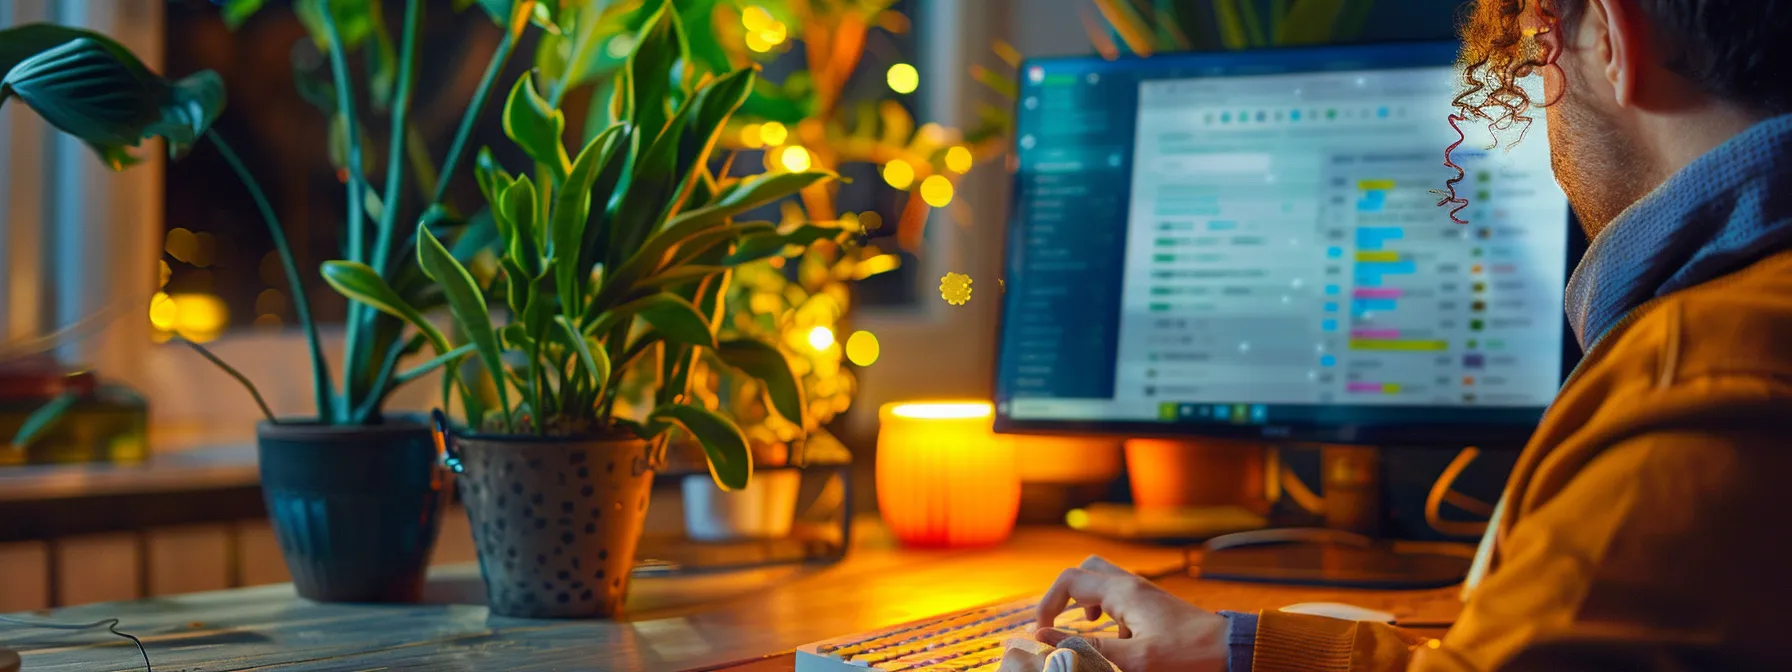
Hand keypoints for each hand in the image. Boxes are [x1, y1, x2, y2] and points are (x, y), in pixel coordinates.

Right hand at [1034, 556, 1228, 671]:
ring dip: (1085, 603)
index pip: (1068, 581)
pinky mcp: (1153, 606)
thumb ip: (1089, 648)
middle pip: (1084, 570)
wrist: (1231, 649)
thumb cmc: (1188, 654)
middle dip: (1064, 595)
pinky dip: (1106, 612)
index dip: (1046, 604)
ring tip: (1087, 630)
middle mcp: (1131, 585)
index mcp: (1123, 592)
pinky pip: (1119, 597)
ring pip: (1102, 583)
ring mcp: (1144, 594)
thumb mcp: (1135, 659)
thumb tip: (1046, 639)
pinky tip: (1116, 640)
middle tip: (1061, 623)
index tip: (1042, 633)